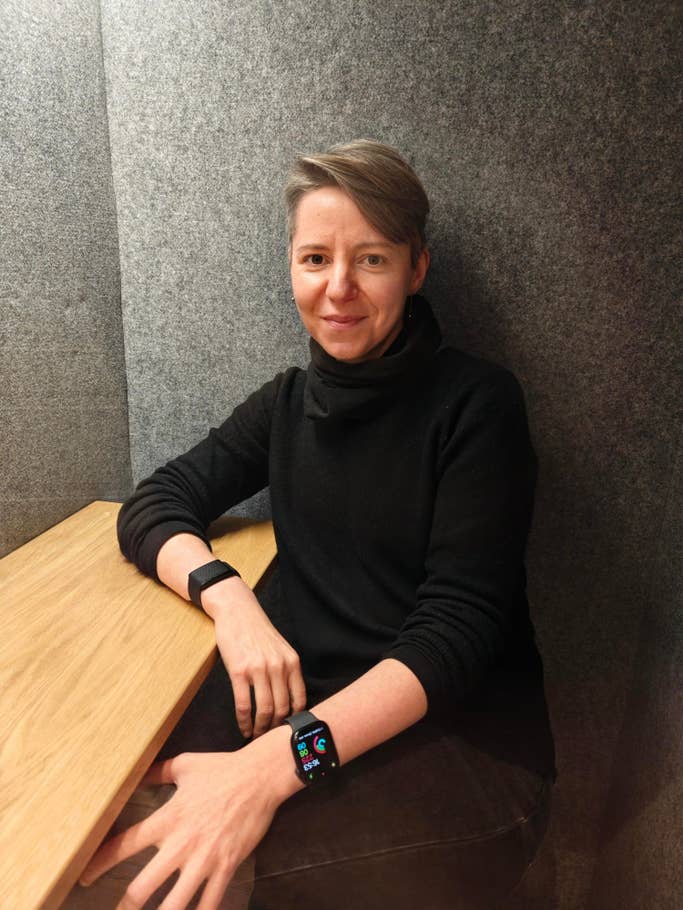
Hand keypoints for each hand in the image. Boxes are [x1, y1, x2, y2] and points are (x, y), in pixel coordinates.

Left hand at [79, 746, 288, 909]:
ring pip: (175, 902)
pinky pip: (210, 901)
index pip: (125, 844)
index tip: (84, 877)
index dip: (100, 862)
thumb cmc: (221, 768)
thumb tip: (136, 773)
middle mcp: (181, 843)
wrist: (260, 776)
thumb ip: (157, 772)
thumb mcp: (185, 764)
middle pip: (144, 886)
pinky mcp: (226, 866)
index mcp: (168, 818)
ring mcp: (204, 859)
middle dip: (126, 906)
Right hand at [203, 578, 306, 737]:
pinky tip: (244, 728)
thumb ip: (286, 671)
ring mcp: (259, 669)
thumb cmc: (257, 632)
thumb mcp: (280, 649)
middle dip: (275, 728)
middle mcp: (278, 666)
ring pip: (264, 710)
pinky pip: (243, 704)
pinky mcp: (239, 671)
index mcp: (292, 662)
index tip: (287, 731)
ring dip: (260, 729)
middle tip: (269, 739)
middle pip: (282, 708)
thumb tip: (289, 701)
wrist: (237, 611)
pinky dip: (244, 722)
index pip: (299, 700)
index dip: (294, 720)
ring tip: (255, 737)